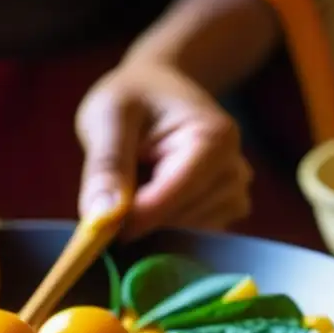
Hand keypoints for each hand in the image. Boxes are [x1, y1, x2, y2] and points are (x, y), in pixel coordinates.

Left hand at [75, 60, 251, 238]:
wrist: (157, 92)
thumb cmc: (132, 97)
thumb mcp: (108, 116)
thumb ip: (106, 164)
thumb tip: (102, 217)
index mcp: (215, 140)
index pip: (175, 197)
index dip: (134, 217)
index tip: (99, 225)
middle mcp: (234, 171)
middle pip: (180, 222)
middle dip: (140, 219)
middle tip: (111, 191)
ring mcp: (233, 195)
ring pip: (183, 236)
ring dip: (149, 224)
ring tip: (136, 183)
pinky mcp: (223, 214)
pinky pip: (188, 240)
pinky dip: (161, 228)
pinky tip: (150, 198)